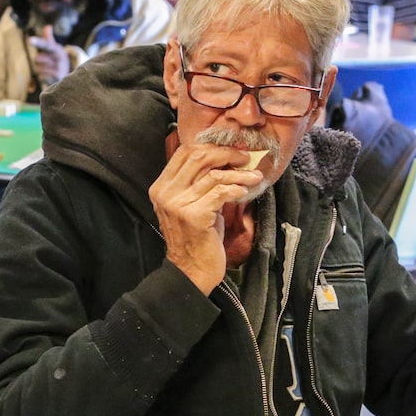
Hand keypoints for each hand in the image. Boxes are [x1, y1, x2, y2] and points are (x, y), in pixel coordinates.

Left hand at [28, 25, 71, 85]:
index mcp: (57, 49)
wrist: (71, 74)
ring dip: (40, 70)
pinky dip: (43, 77)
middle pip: (37, 58)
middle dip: (38, 61)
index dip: (38, 42)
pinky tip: (50, 76)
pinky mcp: (57, 78)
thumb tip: (48, 26)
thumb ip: (48, 38)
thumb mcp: (54, 48)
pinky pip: (41, 77)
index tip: (29, 39)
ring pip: (38, 69)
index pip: (46, 44)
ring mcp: (59, 69)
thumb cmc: (57, 59)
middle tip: (47, 62)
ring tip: (49, 70)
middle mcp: (59, 58)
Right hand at [148, 144, 262, 294]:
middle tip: (244, 159)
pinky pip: (220, 192)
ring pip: (214, 175)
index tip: (231, 150)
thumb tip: (227, 158)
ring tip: (254, 177)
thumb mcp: (193, 204)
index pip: (184, 152)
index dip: (211, 146)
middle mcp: (166, 193)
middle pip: (198, 157)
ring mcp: (178, 204)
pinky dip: (237, 189)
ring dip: (239, 174)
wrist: (192, 269)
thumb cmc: (198, 236)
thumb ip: (201, 181)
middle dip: (226, 154)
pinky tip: (246, 192)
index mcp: (162, 186)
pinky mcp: (194, 216)